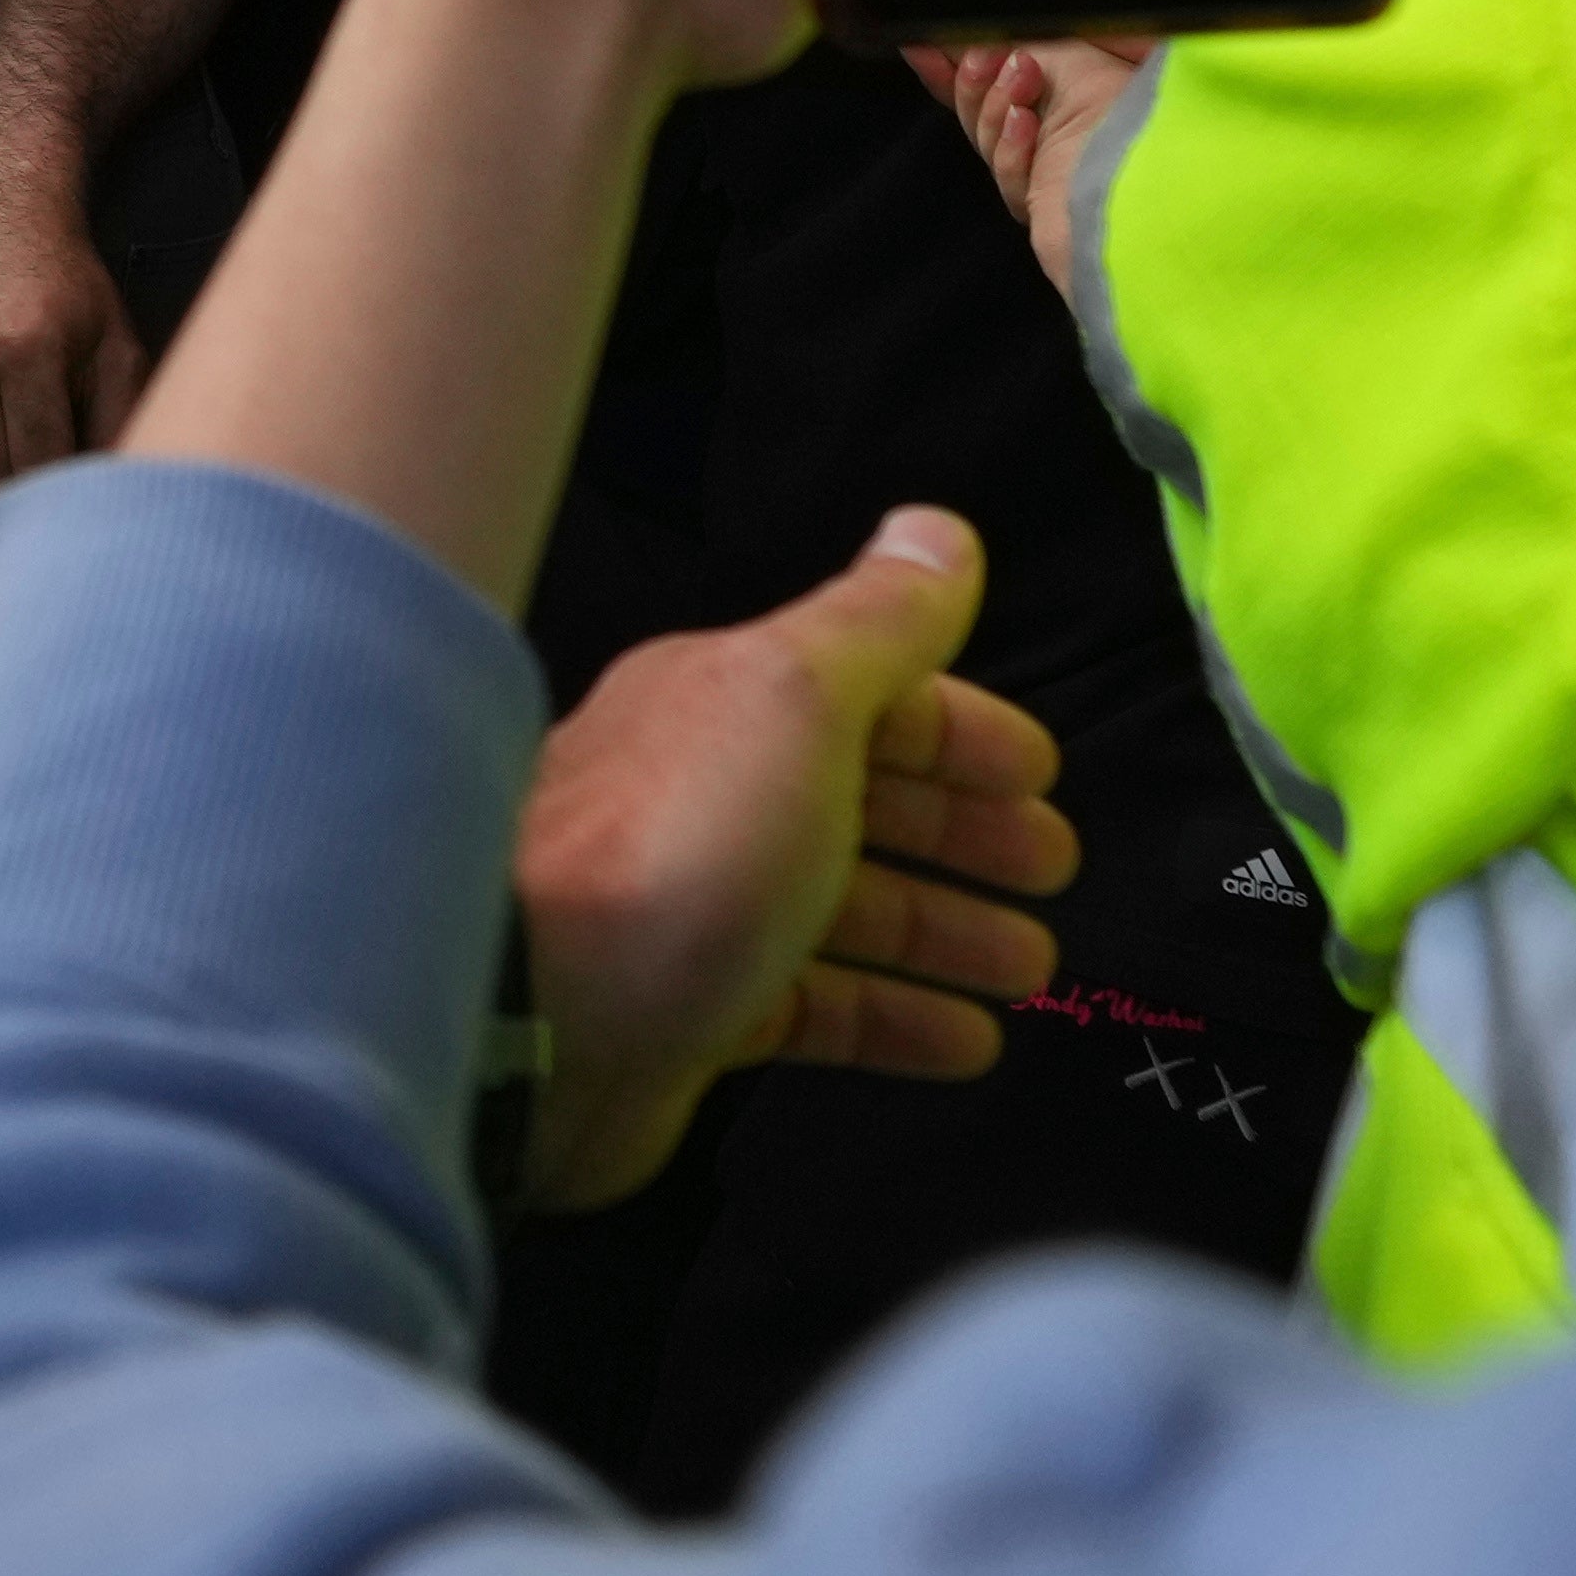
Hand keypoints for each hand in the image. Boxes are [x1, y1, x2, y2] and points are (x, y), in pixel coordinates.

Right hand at [0, 135, 147, 503]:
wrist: (1, 219)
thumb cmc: (70, 288)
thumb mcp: (115, 342)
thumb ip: (121, 414)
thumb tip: (115, 484)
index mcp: (31, 352)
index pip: (38, 459)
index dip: (57, 493)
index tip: (73, 501)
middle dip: (18, 499)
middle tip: (42, 502)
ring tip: (6, 486)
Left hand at [507, 512, 1072, 1216]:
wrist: (526, 1011)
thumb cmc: (674, 844)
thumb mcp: (795, 697)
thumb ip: (878, 623)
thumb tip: (939, 534)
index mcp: (728, 701)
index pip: (869, 697)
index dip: (961, 731)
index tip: (1042, 775)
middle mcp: (709, 796)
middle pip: (862, 800)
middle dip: (963, 829)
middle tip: (1050, 866)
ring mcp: (698, 910)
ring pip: (847, 910)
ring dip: (944, 931)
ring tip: (1031, 965)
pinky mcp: (693, 1015)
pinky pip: (816, 1010)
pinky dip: (894, 1019)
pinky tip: (964, 1041)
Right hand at [938, 38, 1148, 302]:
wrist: (1157, 174)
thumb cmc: (1131, 104)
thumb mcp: (1071, 46)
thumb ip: (1015, 35)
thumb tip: (962, 29)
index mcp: (1063, 89)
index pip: (992, 76)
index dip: (951, 61)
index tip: (919, 41)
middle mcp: (1057, 129)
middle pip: (979, 105)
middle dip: (974, 77)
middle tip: (988, 54)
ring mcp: (1050, 169)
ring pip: (986, 136)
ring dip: (996, 102)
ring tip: (1026, 77)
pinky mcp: (1044, 205)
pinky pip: (1007, 171)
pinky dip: (1012, 145)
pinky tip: (1027, 124)